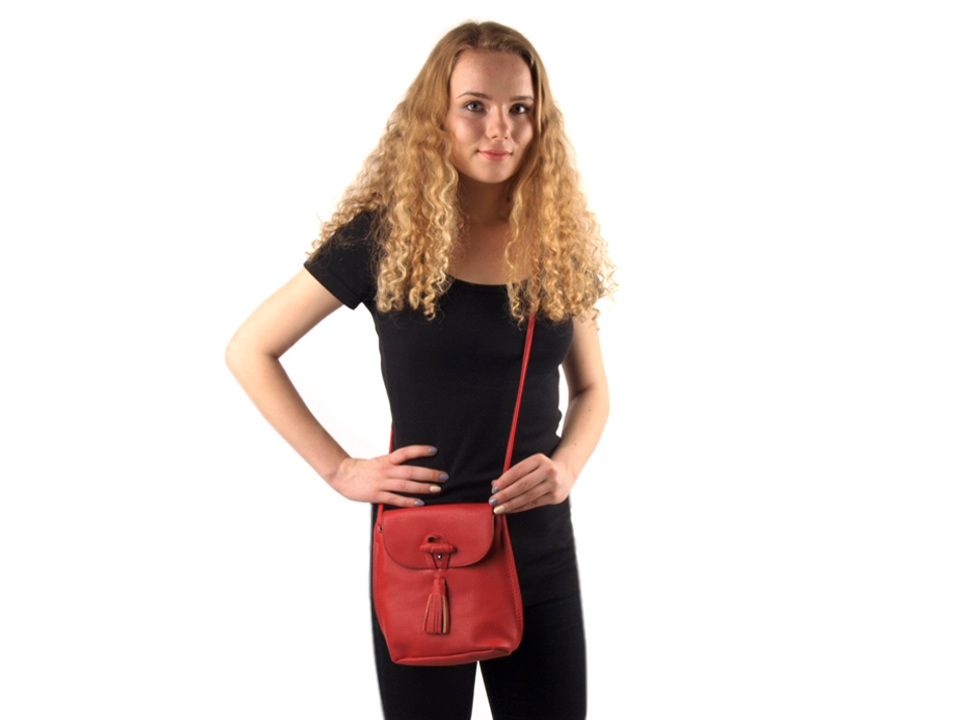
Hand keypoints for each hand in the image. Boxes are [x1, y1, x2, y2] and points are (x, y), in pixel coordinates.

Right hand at [327, 445, 447, 506]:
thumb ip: (393, 463)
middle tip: (444, 476)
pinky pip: (395, 499)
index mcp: (386, 460)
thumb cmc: (362, 469)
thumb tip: (411, 462)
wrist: (342, 475)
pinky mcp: (377, 495)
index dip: (420, 450)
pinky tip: (420, 503)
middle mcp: (386, 470)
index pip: (405, 452)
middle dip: (429, 474)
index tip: (434, 451)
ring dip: (423, 487)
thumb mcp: (379, 461)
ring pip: (405, 485)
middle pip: (410, 471)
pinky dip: (408, 501)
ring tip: (437, 489)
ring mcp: (381, 483)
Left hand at [488, 453, 575, 513]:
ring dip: (510, 504)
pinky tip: (510, 510)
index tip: (494, 488)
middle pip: (522, 485)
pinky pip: (533, 504)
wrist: (566, 473)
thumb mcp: (530, 465)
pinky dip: (519, 508)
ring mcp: (553, 485)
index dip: (504, 480)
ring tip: (498, 508)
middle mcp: (548, 471)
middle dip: (505, 494)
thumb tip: (495, 485)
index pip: (518, 471)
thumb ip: (514, 474)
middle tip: (492, 500)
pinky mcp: (555, 497)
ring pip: (528, 497)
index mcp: (539, 459)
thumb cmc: (541, 469)